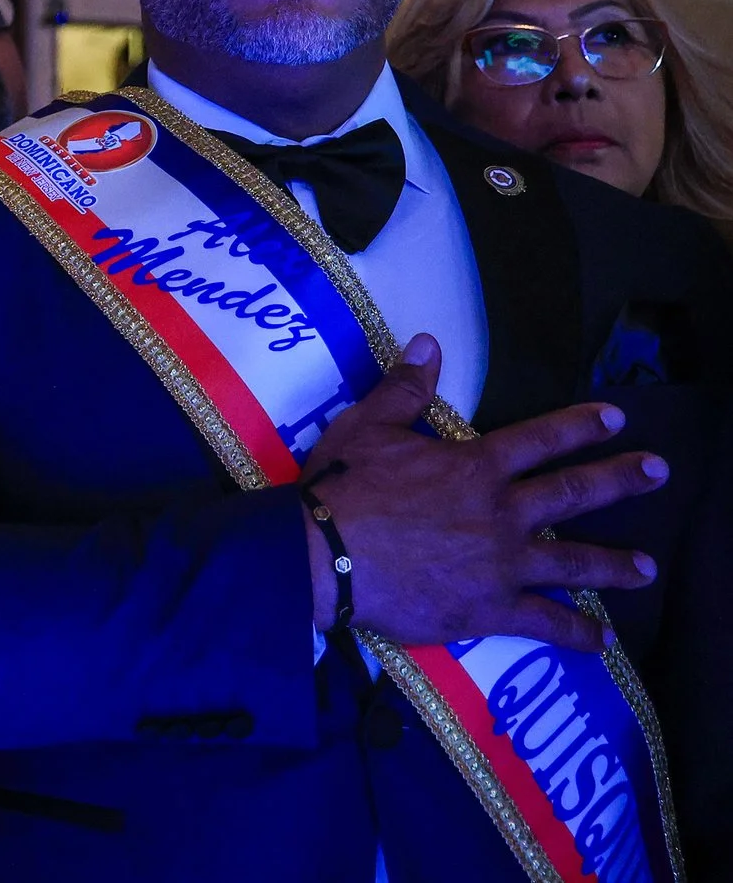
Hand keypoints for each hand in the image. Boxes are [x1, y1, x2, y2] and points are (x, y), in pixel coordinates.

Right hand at [302, 334, 667, 650]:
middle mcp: (502, 513)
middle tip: (659, 473)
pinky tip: (601, 639)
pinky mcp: (489, 609)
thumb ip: (405, 388)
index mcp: (476, 467)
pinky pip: (543, 623)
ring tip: (647, 568)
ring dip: (614, 565)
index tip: (616, 420)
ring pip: (573, 563)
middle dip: (620, 481)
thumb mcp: (368, 426)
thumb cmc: (344, 486)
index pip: (540, 438)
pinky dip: (576, 632)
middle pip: (573, 494)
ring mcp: (502, 565)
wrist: (323, 554)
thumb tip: (428, 343)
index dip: (580, 426)